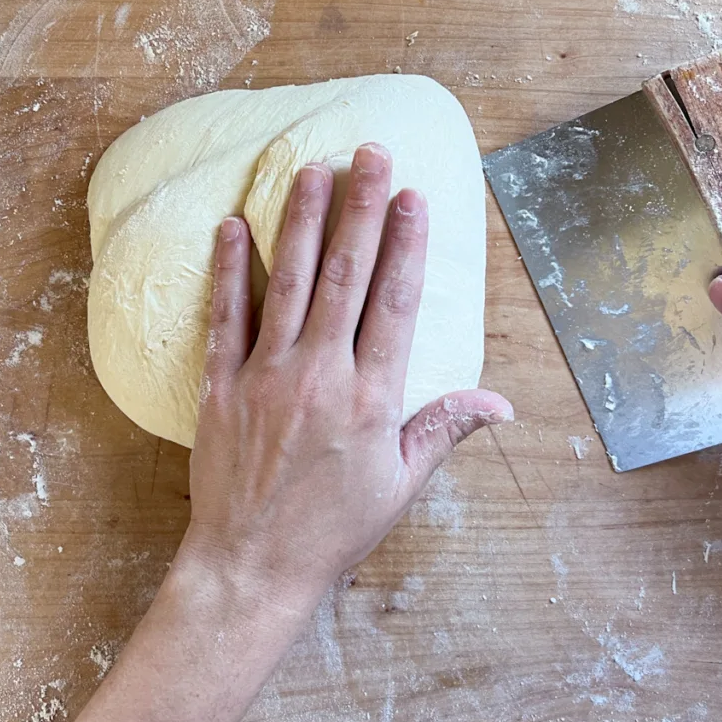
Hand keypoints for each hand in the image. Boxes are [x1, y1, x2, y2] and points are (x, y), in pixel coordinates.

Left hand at [182, 142, 511, 600]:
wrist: (251, 568)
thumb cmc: (332, 530)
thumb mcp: (401, 484)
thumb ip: (444, 430)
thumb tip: (501, 402)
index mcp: (372, 398)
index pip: (396, 303)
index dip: (406, 244)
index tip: (412, 196)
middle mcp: (320, 376)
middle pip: (345, 276)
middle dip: (359, 208)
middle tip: (368, 153)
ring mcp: (266, 378)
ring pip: (287, 283)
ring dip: (299, 221)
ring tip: (310, 168)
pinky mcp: (221, 388)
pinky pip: (224, 318)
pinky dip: (228, 270)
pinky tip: (232, 226)